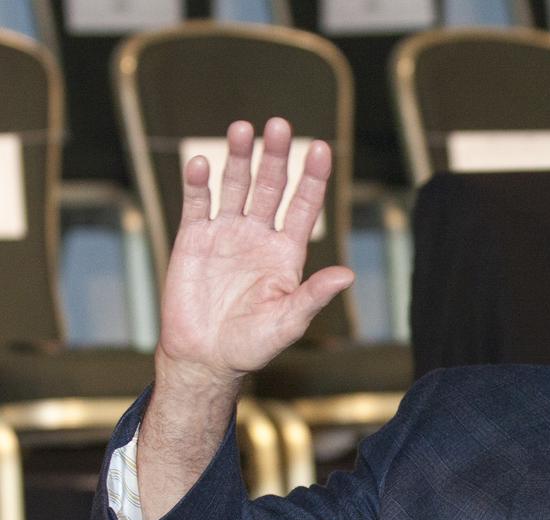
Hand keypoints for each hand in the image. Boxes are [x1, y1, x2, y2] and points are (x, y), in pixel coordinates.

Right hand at [157, 116, 353, 389]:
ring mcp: (226, 234)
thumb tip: (348, 275)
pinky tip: (201, 163)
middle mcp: (259, 237)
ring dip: (238, 158)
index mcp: (287, 253)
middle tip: (279, 125)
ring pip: (235, 186)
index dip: (313, 178)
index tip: (322, 148)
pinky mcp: (193, 239)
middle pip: (270, 186)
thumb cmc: (252, 345)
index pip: (305, 207)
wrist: (206, 357)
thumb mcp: (289, 321)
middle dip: (276, 156)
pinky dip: (198, 183)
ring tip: (243, 129)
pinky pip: (197, 203)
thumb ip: (314, 295)